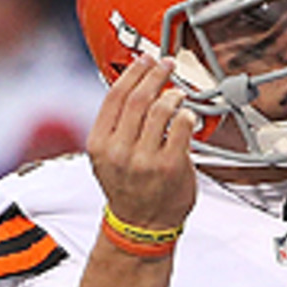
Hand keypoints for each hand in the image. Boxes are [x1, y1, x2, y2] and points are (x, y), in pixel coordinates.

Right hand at [86, 55, 197, 230]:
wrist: (142, 226)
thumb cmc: (130, 190)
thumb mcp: (108, 158)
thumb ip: (116, 127)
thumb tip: (136, 88)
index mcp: (100, 144)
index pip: (115, 96)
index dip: (133, 72)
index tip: (145, 60)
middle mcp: (119, 150)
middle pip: (139, 98)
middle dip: (155, 75)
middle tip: (166, 66)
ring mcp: (145, 159)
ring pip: (160, 109)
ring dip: (172, 94)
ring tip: (177, 93)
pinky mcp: (171, 165)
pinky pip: (181, 126)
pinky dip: (186, 114)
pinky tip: (186, 113)